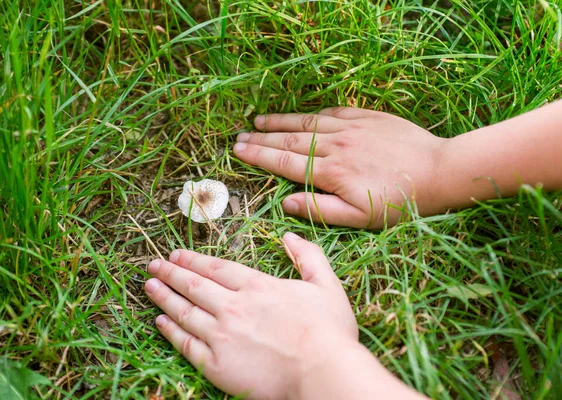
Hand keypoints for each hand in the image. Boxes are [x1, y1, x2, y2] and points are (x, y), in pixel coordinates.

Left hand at [144, 233, 357, 399]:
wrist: (322, 372)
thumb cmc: (329, 331)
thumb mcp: (326, 284)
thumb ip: (308, 256)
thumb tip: (289, 235)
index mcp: (256, 286)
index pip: (216, 268)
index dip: (193, 260)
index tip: (176, 254)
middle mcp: (233, 306)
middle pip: (194, 285)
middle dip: (171, 272)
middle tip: (153, 264)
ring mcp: (221, 335)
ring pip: (184, 311)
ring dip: (164, 296)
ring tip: (149, 285)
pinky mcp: (216, 364)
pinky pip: (186, 344)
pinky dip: (170, 330)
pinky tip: (160, 321)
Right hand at [233, 107, 449, 227]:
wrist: (438, 172)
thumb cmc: (399, 202)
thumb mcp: (359, 217)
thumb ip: (320, 210)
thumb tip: (286, 203)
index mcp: (331, 173)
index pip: (285, 162)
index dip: (259, 155)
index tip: (239, 150)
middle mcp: (336, 146)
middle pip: (290, 139)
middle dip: (262, 137)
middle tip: (240, 135)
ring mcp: (351, 128)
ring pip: (308, 122)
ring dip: (281, 121)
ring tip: (259, 119)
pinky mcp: (368, 117)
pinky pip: (333, 111)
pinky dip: (312, 112)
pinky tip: (301, 113)